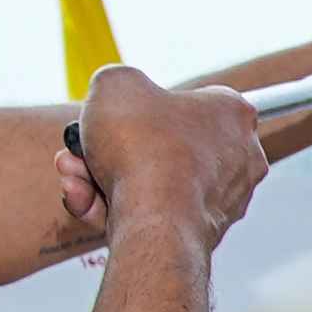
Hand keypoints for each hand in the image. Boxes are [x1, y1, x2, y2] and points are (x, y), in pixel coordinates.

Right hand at [78, 68, 274, 254]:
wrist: (155, 222)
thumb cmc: (148, 153)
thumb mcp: (116, 85)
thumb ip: (116, 80)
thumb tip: (114, 90)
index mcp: (232, 114)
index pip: (190, 99)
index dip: (145, 103)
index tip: (120, 111)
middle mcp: (236, 157)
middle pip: (158, 144)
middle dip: (109, 146)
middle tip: (82, 147)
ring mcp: (220, 199)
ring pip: (147, 181)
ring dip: (100, 176)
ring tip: (75, 176)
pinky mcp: (198, 231)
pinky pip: (147, 213)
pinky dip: (111, 206)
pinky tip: (85, 198)